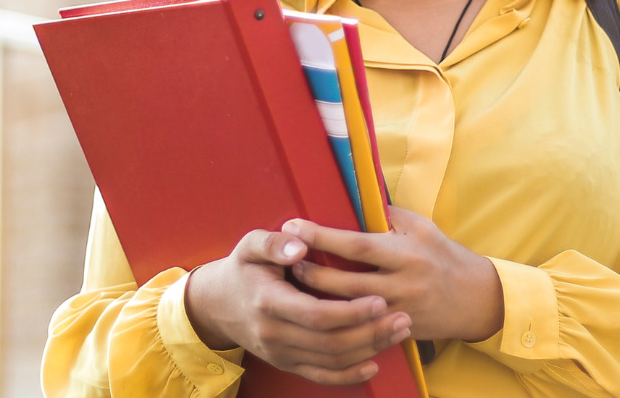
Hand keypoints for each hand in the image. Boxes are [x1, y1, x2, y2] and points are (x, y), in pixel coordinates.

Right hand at [184, 228, 413, 384]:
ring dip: (369, 349)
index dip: (350, 312)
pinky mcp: (286, 364)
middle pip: (330, 342)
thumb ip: (273, 243)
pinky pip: (322, 376)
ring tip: (398, 332)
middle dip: (370, 332)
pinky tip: (373, 362)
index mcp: (268, 302)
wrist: (217, 304)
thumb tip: (299, 245)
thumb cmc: (242, 269)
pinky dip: (350, 375)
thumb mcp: (249, 245)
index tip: (380, 300)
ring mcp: (280, 353)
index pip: (316, 314)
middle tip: (402, 317)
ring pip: (331, 360)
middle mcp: (273, 333)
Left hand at [284, 208, 503, 341]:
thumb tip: (352, 196)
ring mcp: (400, 312)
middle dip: (312, 272)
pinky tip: (317, 310)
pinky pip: (362, 328)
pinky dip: (338, 318)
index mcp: (406, 253)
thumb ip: (387, 215)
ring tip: (294, 281)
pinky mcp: (398, 331)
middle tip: (285, 259)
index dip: (322, 236)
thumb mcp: (421, 227)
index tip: (294, 226)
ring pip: (349, 309)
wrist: (477, 299)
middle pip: (346, 283)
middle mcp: (403, 284)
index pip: (357, 245)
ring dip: (318, 297)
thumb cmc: (443, 255)